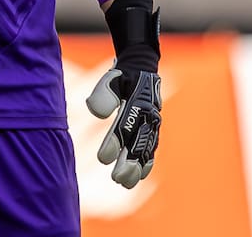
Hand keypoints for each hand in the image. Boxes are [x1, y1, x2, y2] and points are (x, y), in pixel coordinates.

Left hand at [86, 64, 161, 187]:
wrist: (142, 68)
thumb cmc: (122, 76)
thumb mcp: (111, 79)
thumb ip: (104, 94)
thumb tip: (97, 113)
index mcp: (137, 103)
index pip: (124, 127)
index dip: (113, 143)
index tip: (102, 158)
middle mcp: (148, 115)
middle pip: (138, 143)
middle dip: (128, 162)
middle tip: (116, 178)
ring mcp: (153, 123)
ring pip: (146, 149)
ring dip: (137, 167)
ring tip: (125, 183)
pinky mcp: (154, 128)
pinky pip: (152, 148)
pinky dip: (147, 162)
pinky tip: (140, 176)